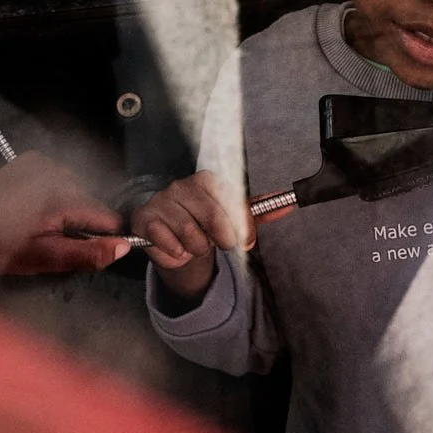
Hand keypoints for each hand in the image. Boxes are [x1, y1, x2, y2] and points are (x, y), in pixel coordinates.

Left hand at [0, 152, 129, 276]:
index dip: (100, 237)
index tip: (81, 248)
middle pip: (90, 203)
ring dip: (65, 208)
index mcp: (63, 198)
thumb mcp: (45, 258)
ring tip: (37, 224)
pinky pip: (58, 178)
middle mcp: (58, 172)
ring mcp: (43, 162)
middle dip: (78, 223)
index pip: (106, 218)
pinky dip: (52, 193)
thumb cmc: (0, 249)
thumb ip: (88, 253)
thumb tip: (127, 246)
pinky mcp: (30, 159)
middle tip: (49, 239)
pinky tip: (32, 207)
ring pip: (75, 190)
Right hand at [131, 171, 246, 302]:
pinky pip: (165, 239)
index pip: (230, 200)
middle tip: (219, 244)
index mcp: (206, 181)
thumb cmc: (202, 226)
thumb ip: (257, 212)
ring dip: (197, 247)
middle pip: (213, 216)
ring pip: (189, 231)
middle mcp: (182, 186)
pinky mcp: (145, 218)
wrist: (174, 243)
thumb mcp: (232, 219)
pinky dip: (175, 250)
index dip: (241, 225)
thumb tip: (286, 204)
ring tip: (194, 246)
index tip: (245, 241)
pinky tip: (177, 248)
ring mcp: (162, 200)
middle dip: (221, 238)